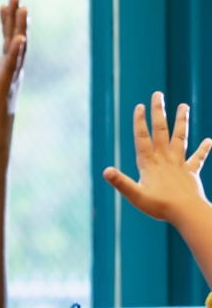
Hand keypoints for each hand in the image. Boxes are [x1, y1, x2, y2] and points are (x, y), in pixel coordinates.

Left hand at [0, 0, 27, 150]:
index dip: (6, 22)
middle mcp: (14, 72)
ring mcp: (10, 80)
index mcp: (8, 70)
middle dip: (16, 19)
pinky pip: (10, 68)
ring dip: (20, 29)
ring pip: (17, 50)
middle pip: (16, 40)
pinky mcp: (3, 89)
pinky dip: (15, 53)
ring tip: (22, 9)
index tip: (4, 4)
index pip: (8, 41)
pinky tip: (18, 39)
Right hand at [104, 92, 211, 223]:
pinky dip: (203, 149)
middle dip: (159, 112)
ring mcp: (179, 164)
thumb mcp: (135, 196)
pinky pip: (197, 159)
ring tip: (184, 106)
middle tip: (158, 95)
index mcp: (149, 163)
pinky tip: (209, 140)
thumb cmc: (160, 206)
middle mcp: (165, 159)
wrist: (187, 212)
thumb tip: (106, 171)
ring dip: (181, 122)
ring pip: (180, 138)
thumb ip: (121, 182)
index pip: (143, 138)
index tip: (140, 106)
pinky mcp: (190, 172)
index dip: (140, 122)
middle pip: (161, 131)